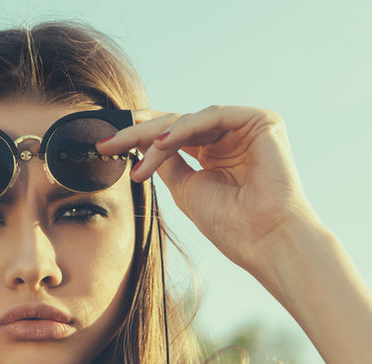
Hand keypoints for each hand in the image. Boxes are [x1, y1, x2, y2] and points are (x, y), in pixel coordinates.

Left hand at [98, 106, 325, 283]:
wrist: (266, 240)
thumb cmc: (232, 225)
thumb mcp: (186, 189)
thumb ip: (165, 162)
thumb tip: (138, 144)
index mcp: (216, 154)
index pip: (173, 137)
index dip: (139, 138)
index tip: (105, 146)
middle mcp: (231, 137)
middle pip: (177, 125)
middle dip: (138, 133)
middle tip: (106, 143)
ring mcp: (247, 127)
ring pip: (190, 120)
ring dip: (156, 137)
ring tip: (135, 160)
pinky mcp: (262, 120)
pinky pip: (213, 115)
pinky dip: (186, 127)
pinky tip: (162, 144)